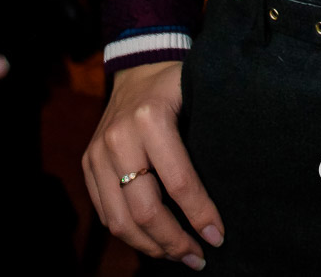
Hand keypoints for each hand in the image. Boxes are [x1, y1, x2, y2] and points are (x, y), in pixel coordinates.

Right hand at [82, 60, 223, 268]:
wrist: (139, 63)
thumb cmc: (177, 82)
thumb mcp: (197, 97)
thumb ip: (206, 139)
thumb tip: (231, 195)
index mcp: (150, 118)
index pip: (178, 183)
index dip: (200, 215)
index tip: (218, 236)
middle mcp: (119, 138)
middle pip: (144, 211)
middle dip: (173, 242)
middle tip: (197, 257)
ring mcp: (98, 152)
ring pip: (119, 220)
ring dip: (150, 246)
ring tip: (177, 255)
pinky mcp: (88, 162)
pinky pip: (105, 212)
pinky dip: (129, 233)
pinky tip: (152, 239)